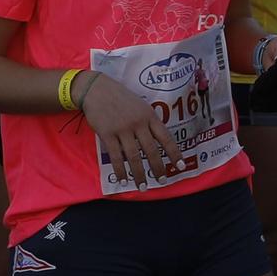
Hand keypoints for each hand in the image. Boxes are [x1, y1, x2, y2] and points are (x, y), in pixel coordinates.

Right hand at [79, 72, 181, 188]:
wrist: (96, 89)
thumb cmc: (121, 98)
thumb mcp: (141, 105)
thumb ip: (150, 122)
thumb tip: (159, 140)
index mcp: (150, 116)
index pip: (166, 138)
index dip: (174, 154)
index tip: (180, 167)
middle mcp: (138, 124)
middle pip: (151, 151)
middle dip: (158, 168)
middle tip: (162, 180)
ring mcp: (122, 129)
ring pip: (134, 157)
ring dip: (139, 174)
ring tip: (143, 186)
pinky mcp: (107, 134)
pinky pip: (116, 157)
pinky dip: (120, 170)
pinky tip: (124, 180)